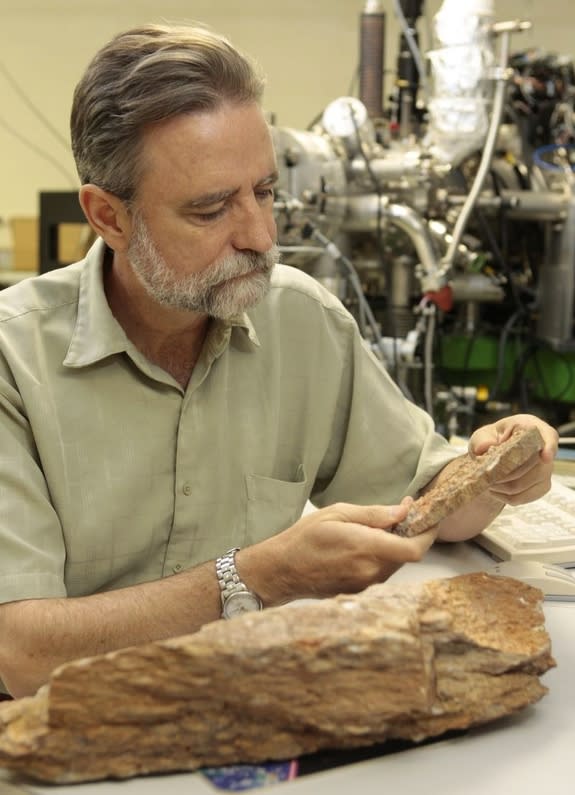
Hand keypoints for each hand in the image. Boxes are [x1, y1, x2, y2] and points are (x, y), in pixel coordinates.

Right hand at [239, 498, 436, 605]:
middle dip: (411, 534)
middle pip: (407, 555)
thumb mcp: (338, 513)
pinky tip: (367, 543)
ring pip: (395, 563)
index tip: (430, 518)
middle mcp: (371, 571)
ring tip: (381, 526)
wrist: (282, 570)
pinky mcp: (360, 591)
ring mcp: (366, 585)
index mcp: (367, 548)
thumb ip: (375, 514)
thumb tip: (404, 510)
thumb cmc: (305, 537)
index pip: (414, 549)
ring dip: (396, 545)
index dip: (428, 533)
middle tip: (404, 512)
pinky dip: (383, 556)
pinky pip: (381, 571)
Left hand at [468, 413, 557, 505]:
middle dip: (504, 473)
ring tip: (487, 482)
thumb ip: (482, 439)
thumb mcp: (482, 435)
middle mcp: (544, 449)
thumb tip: (486, 447)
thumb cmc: (491, 441)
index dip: (549, 447)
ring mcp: (546, 470)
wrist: (494, 457)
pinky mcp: (542, 486)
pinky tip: (495, 490)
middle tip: (486, 474)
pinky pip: (522, 497)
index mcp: (532, 428)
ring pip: (524, 485)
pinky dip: (505, 497)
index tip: (545, 457)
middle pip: (531, 467)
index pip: (549, 436)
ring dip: (501, 487)